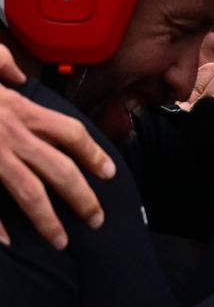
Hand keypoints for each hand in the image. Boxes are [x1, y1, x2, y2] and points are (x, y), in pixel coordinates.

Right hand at [0, 70, 116, 249]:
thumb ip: (2, 64)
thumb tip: (18, 74)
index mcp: (21, 110)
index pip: (70, 133)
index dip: (95, 153)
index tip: (109, 173)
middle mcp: (12, 134)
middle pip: (59, 169)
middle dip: (82, 197)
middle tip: (97, 219)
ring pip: (28, 191)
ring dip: (47, 220)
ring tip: (60, 242)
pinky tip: (8, 242)